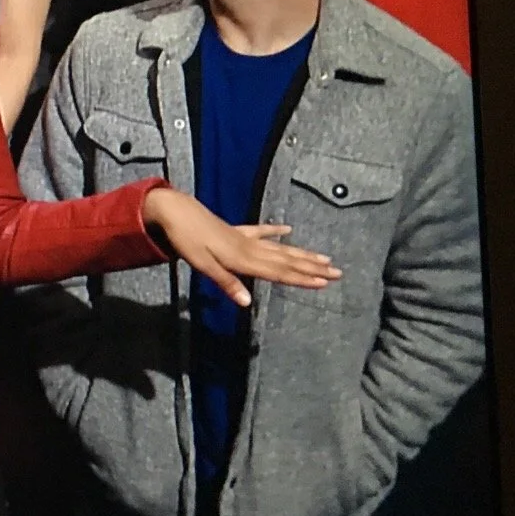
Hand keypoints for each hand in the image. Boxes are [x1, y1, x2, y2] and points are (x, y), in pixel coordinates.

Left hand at [142, 188, 340, 308]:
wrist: (176, 212)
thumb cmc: (186, 241)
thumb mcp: (203, 265)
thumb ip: (227, 283)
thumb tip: (248, 303)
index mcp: (243, 259)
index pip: (279, 272)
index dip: (302, 278)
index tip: (324, 283)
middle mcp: (250, 248)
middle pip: (287, 260)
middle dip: (313, 268)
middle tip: (338, 273)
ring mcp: (244, 238)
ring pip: (280, 247)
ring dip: (302, 253)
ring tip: (324, 257)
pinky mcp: (236, 230)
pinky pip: (261, 231)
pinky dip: (275, 230)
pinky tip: (288, 230)